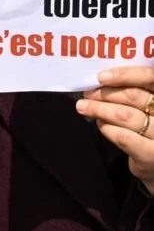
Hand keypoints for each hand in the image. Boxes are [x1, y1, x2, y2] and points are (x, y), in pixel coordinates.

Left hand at [77, 66, 153, 194]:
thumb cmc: (151, 130)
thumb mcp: (148, 108)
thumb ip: (136, 92)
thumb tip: (102, 80)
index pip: (151, 78)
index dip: (126, 75)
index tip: (101, 77)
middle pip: (135, 96)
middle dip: (105, 94)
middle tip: (87, 94)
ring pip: (127, 115)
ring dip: (100, 109)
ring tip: (84, 107)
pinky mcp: (152, 155)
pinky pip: (124, 137)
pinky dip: (108, 128)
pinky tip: (101, 124)